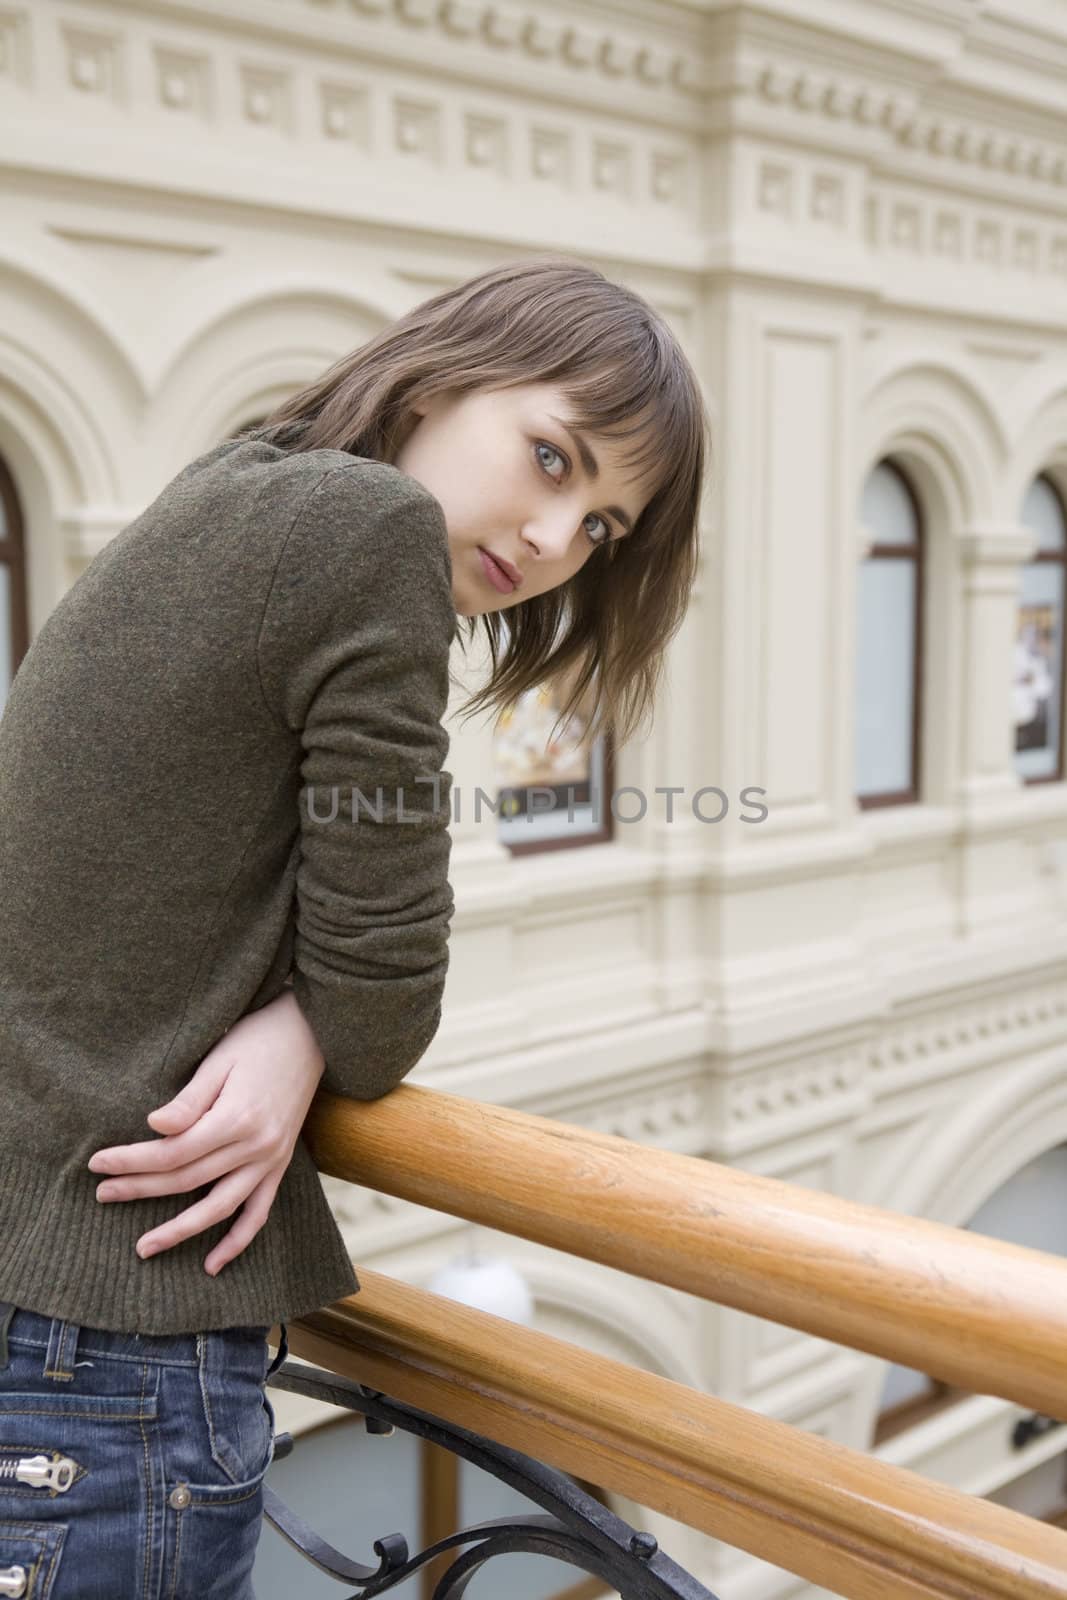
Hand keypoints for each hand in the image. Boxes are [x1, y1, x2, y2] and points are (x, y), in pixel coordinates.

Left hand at [88, 989, 324, 1275]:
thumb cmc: (258, 1040)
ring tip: (143, 1248)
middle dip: (140, 1189)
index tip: (98, 1164)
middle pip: (187, 1180)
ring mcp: (271, 1159)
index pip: (173, 1152)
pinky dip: (237, 1241)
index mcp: (237, 1118)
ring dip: (180, 1231)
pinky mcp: (280, 1164)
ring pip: (220, 1207)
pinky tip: (213, 1264)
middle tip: (102, 1195)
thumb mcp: (219, 1060)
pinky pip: (259, 1212)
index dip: (133, 1161)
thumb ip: (189, 1101)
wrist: (311, 1035)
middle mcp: (256, 1146)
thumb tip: (154, 1128)